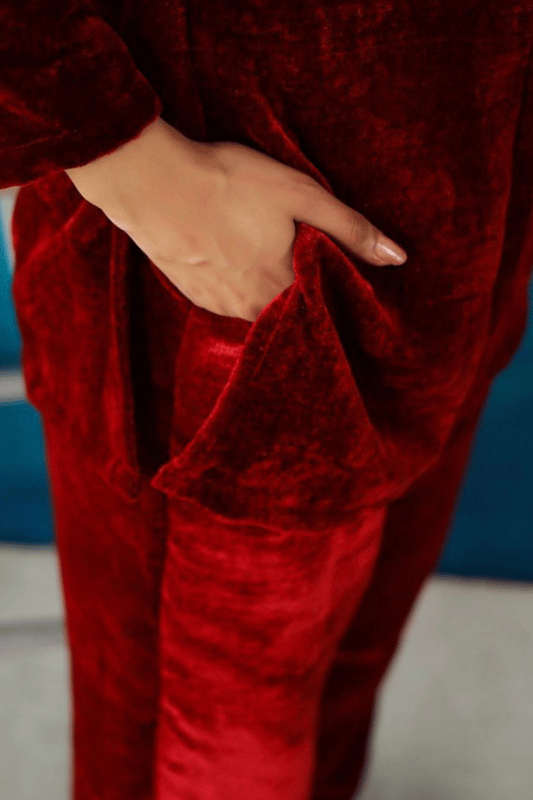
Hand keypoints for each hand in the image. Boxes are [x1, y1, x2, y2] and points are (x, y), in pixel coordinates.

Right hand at [66, 117, 406, 321]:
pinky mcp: (192, 294)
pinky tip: (236, 261)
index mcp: (283, 286)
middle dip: (302, 295)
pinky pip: (228, 301)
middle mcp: (251, 306)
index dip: (334, 294)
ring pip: (257, 308)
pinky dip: (239, 288)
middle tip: (305, 269)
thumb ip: (350, 229)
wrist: (151, 182)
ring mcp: (218, 304)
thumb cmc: (228, 183)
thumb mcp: (300, 195)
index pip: (322, 307)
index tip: (342, 285)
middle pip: (288, 310)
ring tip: (269, 262)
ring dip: (268, 292)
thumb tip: (397, 258)